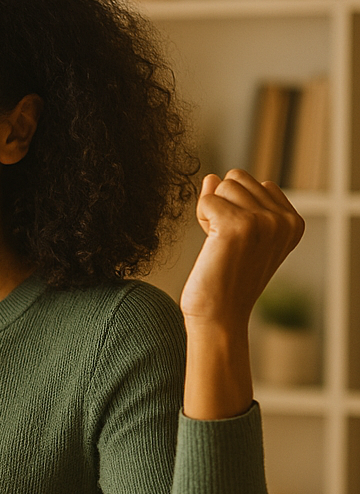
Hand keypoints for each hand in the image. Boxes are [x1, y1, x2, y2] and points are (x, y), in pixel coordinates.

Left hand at [180, 169, 304, 330]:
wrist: (219, 316)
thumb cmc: (225, 280)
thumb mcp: (238, 235)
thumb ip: (232, 204)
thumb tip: (212, 177)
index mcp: (293, 222)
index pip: (255, 183)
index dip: (235, 206)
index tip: (237, 239)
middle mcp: (283, 220)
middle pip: (237, 178)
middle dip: (222, 205)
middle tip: (223, 242)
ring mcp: (264, 222)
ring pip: (222, 185)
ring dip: (210, 212)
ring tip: (218, 244)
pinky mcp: (238, 226)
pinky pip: (206, 199)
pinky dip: (201, 218)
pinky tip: (210, 243)